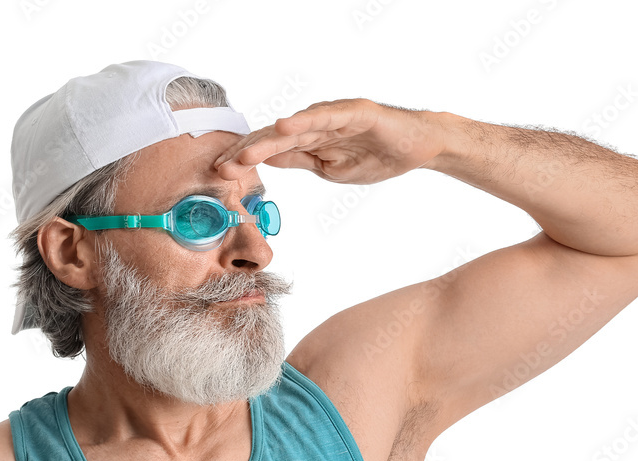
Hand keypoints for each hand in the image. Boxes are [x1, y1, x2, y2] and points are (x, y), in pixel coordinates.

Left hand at [213, 98, 445, 184]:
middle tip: (218, 166)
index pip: (271, 149)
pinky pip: (325, 117)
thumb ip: (301, 161)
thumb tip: (270, 161)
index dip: (245, 158)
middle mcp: (316, 123)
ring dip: (265, 142)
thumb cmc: (378, 156)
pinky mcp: (354, 112)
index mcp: (310, 139)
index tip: (220, 172)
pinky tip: (283, 127)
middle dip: (245, 152)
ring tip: (242, 155)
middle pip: (274, 137)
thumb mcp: (330, 169)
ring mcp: (334, 115)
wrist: (419, 147)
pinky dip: (303, 121)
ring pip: (293, 128)